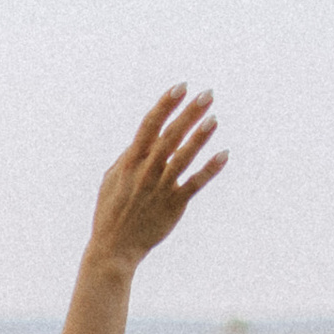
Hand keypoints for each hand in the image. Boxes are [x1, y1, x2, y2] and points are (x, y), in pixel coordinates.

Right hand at [86, 87, 224, 272]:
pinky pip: (196, 182)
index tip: (180, 87)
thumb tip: (144, 139)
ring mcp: (161, 187)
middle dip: (189, 113)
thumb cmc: (110, 211)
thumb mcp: (111, 179)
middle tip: (207, 94)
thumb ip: (127, 157)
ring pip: (184, 157)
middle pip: (170, 136)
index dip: (166, 105)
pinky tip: (224, 154)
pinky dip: (210, 169)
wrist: (114, 247)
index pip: (149, 126)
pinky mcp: (175, 204)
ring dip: (200, 136)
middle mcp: (146, 171)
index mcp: (129, 162)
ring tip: (214, 118)